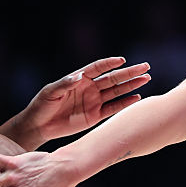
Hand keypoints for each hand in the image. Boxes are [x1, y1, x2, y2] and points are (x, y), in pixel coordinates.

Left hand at [17, 57, 149, 146]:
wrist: (39, 126)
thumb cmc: (42, 105)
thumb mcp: (51, 92)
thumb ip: (65, 84)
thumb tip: (79, 77)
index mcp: (79, 79)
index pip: (99, 68)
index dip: (110, 63)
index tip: (122, 60)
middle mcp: (90, 88)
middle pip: (113, 78)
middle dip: (129, 72)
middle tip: (145, 67)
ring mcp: (94, 101)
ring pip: (117, 92)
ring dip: (131, 85)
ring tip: (146, 78)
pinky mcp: (95, 115)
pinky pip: (113, 108)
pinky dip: (125, 103)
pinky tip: (137, 97)